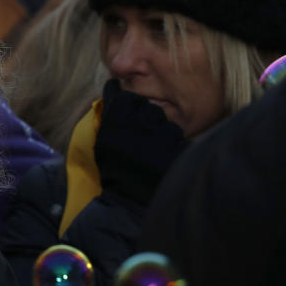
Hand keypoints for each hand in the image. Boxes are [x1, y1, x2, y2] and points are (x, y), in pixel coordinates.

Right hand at [94, 79, 187, 204]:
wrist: (128, 201)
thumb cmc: (114, 169)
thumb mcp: (104, 139)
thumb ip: (110, 113)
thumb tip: (114, 84)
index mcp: (118, 122)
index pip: (130, 100)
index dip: (132, 107)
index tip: (131, 115)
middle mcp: (139, 127)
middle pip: (151, 110)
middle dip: (149, 121)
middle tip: (144, 137)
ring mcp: (160, 139)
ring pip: (169, 126)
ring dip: (164, 136)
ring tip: (155, 151)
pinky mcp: (177, 153)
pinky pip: (181, 142)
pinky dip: (175, 149)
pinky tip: (166, 159)